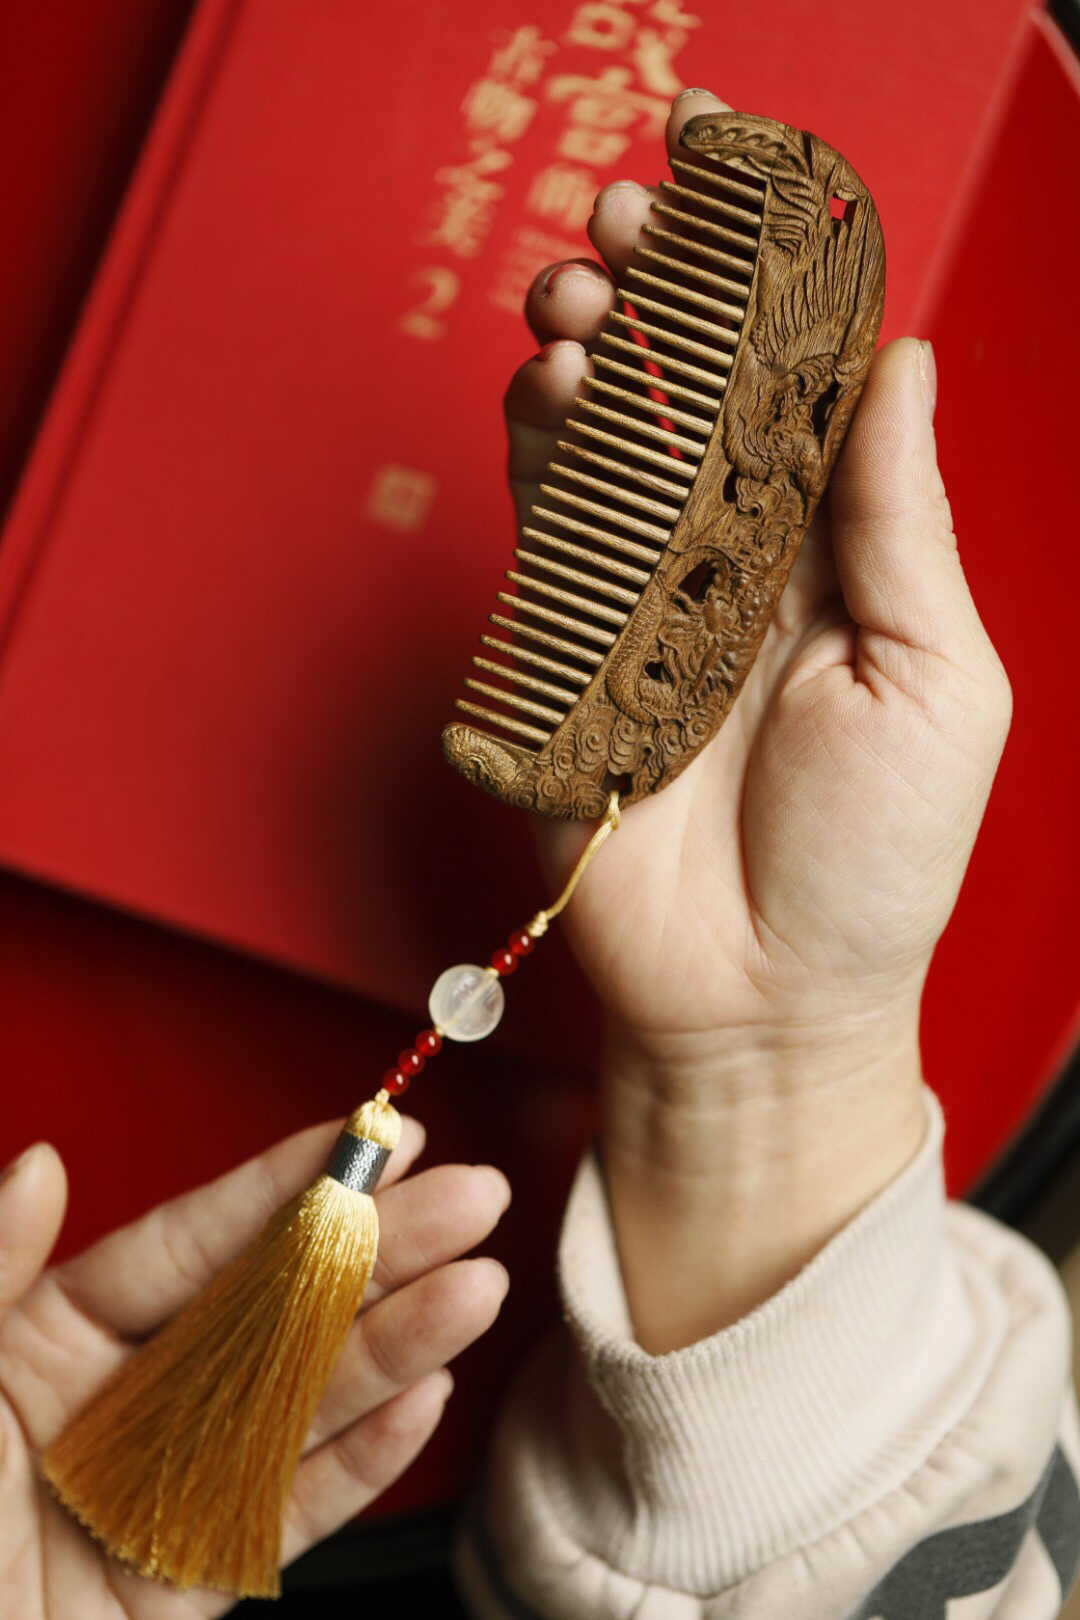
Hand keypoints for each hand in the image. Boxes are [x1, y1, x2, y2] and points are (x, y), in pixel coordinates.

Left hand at [0, 1129, 509, 1616]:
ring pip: (299, 1405)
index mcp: (52, 1340)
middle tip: (469, 1198)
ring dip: (394, 1347)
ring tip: (475, 1290)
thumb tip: (43, 1161)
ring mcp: (168, 1488)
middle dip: (375, 1251)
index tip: (371, 1136)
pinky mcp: (189, 1582)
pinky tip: (423, 1402)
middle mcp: (125, 1403)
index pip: (193, 1241)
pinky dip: (361, 1467)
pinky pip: (286, 1517)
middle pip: (271, 1311)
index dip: (286, 1185)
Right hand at [504, 90, 1010, 1347]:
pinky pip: (543, 532)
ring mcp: (644, 606)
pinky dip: (536, 450)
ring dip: (586, 351)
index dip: (770, 289)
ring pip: (605, 444)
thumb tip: (899, 363)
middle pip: (691, 397)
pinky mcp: (564, 655)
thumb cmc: (874, 862)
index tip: (739, 195)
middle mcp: (740, 566)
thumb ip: (899, 523)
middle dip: (659, 297)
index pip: (802, 390)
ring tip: (576, 292)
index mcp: (840, 560)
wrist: (760, 997)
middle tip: (630, 226)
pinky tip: (542, 388)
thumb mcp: (938, 681)